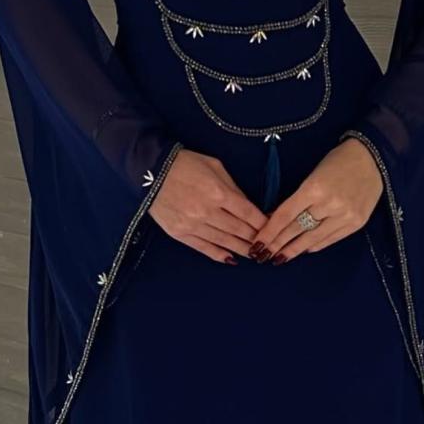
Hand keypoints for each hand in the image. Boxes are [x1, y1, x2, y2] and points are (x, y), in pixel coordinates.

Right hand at [149, 149, 267, 264]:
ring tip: (254, 255)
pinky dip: (218, 254)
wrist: (151, 171)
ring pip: (223, 242)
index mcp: (218, 192)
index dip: (263, 223)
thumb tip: (246, 206)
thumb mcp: (215, 166)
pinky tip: (230, 259)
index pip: (248, 213)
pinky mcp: (179, 233)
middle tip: (266, 246)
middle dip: (255, 239)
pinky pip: (203, 247)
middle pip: (238, 230)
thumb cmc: (186, 164)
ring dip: (241, 249)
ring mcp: (192, 224)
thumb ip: (232, 187)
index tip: (272, 228)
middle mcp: (207, 211)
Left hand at [250, 139, 383, 263]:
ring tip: (279, 258)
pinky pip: (330, 239)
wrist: (373, 159)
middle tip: (262, 255)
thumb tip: (275, 217)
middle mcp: (330, 205)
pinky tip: (303, 249)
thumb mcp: (313, 174)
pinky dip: (314, 246)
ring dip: (294, 250)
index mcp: (315, 188)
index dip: (269, 231)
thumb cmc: (338, 161)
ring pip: (313, 239)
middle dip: (277, 244)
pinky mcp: (356, 224)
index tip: (257, 243)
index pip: (286, 215)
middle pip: (297, 230)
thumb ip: (297, 198)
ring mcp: (345, 216)